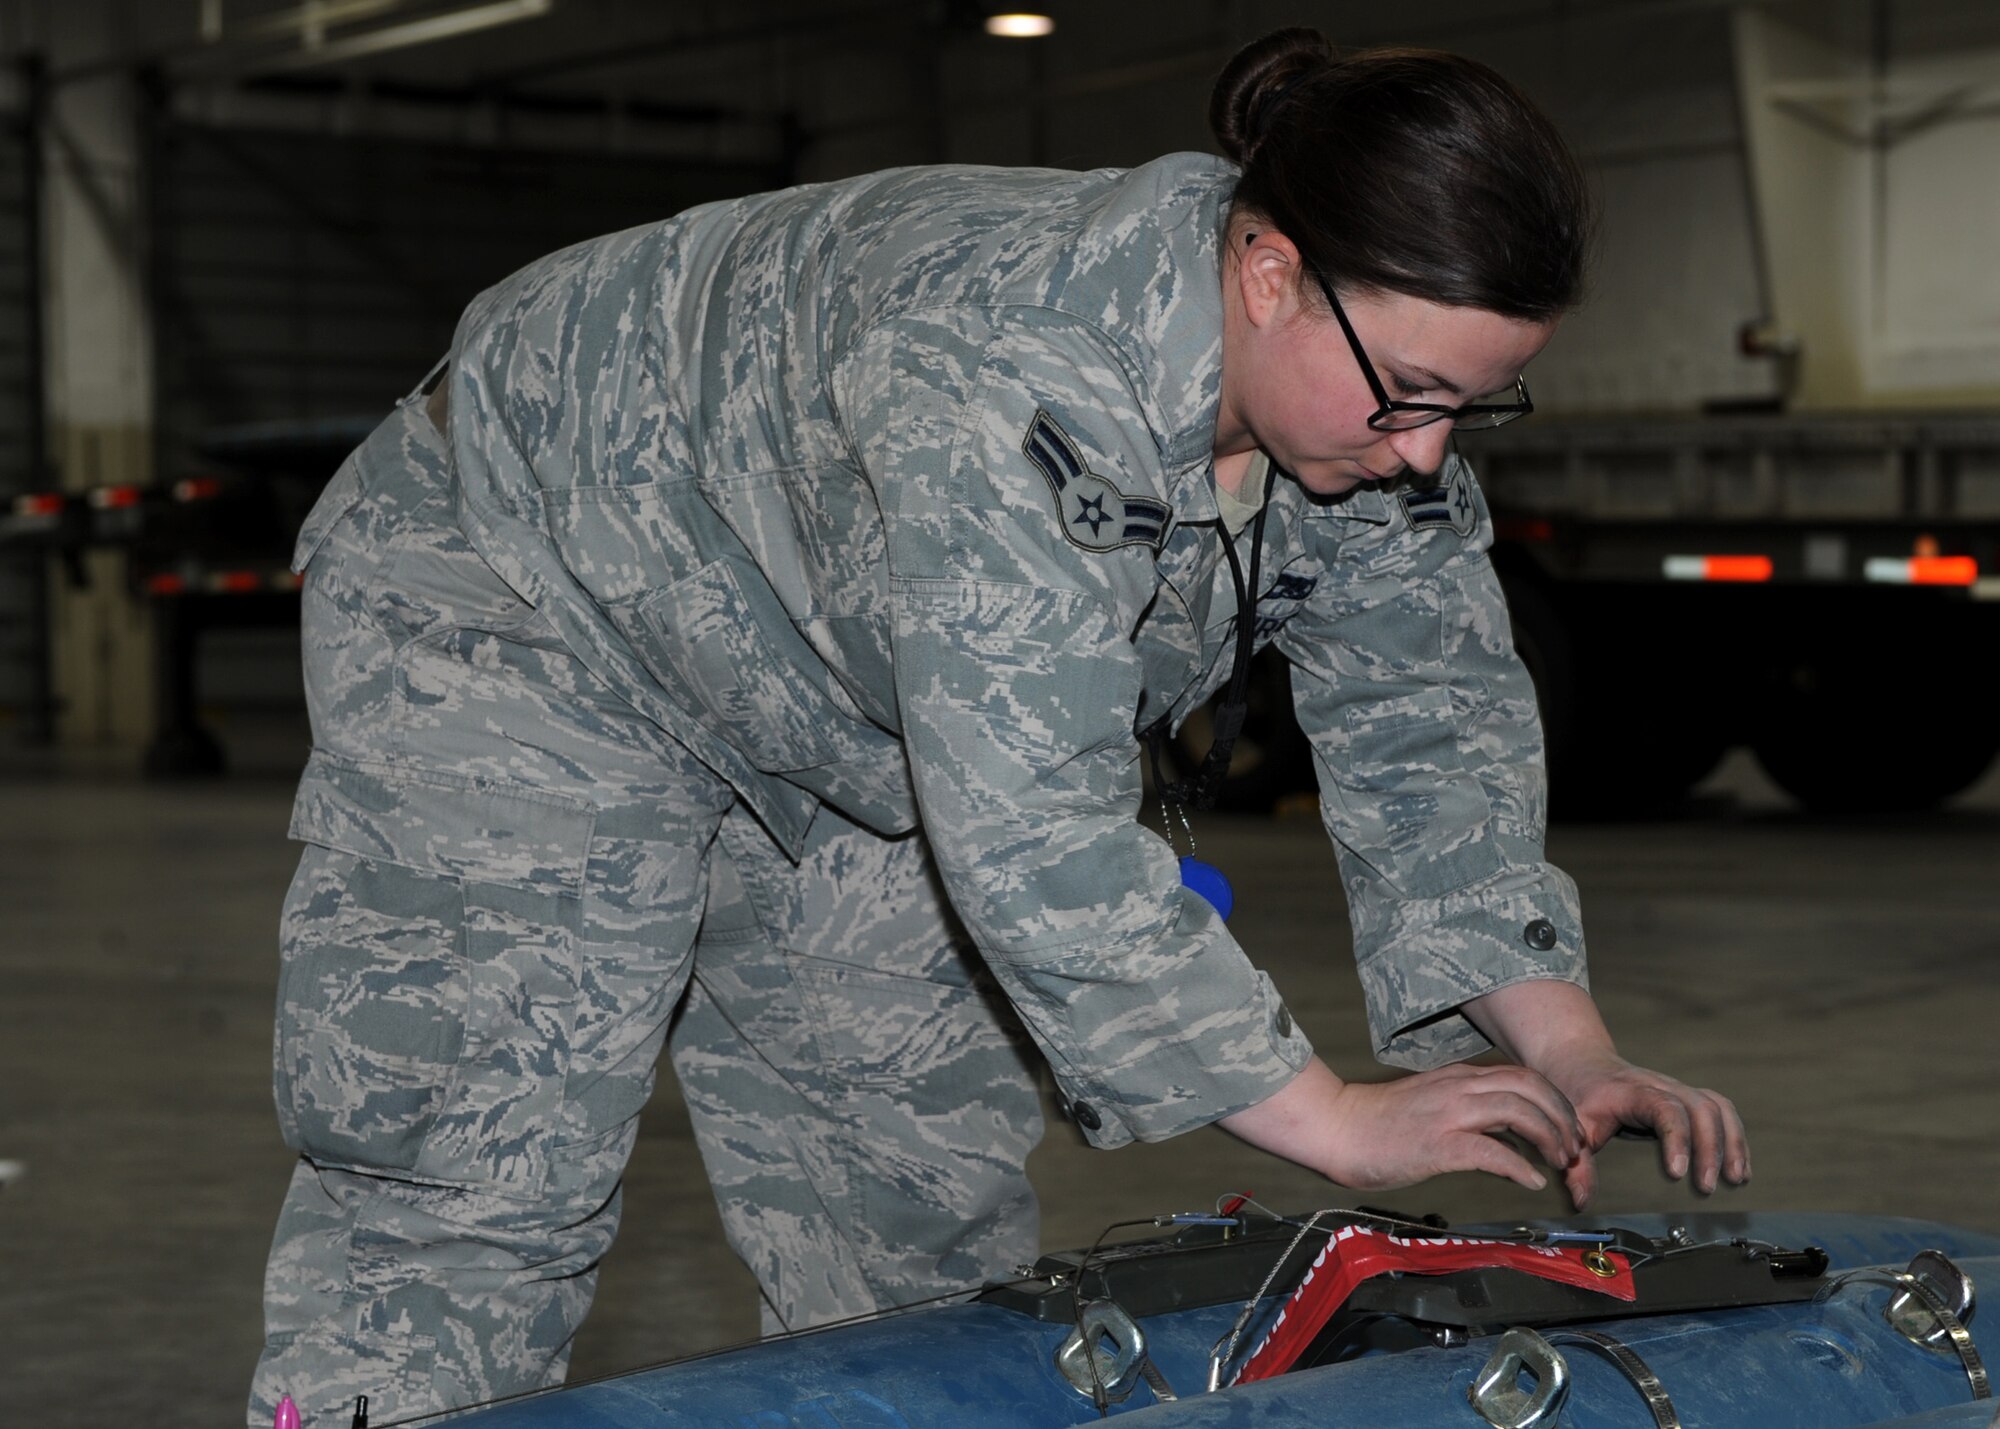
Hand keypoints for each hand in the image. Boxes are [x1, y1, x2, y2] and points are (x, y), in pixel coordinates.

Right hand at [1219, 1057, 1583, 1193]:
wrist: (1336, 1127)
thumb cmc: (1376, 1122)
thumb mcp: (1428, 1101)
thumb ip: (1463, 1106)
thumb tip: (1496, 1128)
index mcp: (1458, 1077)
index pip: (1522, 1076)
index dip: (1553, 1100)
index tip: (1565, 1126)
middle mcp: (1459, 1088)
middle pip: (1531, 1087)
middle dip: (1562, 1116)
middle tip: (1573, 1147)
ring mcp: (1450, 1114)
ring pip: (1520, 1111)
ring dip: (1550, 1137)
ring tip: (1560, 1162)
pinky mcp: (1439, 1144)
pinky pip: (1493, 1152)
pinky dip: (1519, 1166)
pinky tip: (1530, 1181)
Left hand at [1538, 1047, 1749, 1209]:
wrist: (1583, 1062)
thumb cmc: (1579, 1094)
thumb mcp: (1572, 1127)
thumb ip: (1577, 1165)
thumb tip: (1582, 1202)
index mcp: (1632, 1092)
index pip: (1664, 1108)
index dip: (1676, 1138)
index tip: (1677, 1172)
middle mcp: (1661, 1086)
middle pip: (1699, 1108)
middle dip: (1710, 1148)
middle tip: (1706, 1186)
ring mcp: (1677, 1089)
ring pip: (1716, 1107)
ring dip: (1731, 1142)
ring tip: (1736, 1178)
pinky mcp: (1686, 1097)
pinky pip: (1720, 1110)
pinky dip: (1734, 1136)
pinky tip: (1739, 1166)